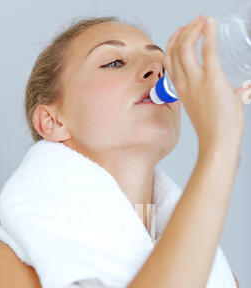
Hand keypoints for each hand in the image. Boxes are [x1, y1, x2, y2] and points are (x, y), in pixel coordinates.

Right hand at [164, 15, 246, 156]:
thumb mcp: (222, 107)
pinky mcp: (212, 80)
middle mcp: (184, 84)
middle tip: (195, 21)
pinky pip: (207, 51)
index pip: (169, 61)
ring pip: (186, 47)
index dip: (173, 43)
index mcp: (181, 90)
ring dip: (193, 29)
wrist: (218, 141)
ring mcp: (196, 82)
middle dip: (184, 31)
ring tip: (202, 20)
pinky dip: (208, 34)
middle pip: (175, 50)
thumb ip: (234, 94)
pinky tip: (210, 23)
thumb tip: (246, 88)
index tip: (181, 32)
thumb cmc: (217, 129)